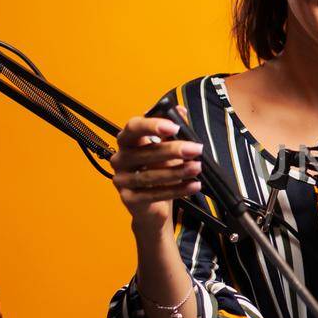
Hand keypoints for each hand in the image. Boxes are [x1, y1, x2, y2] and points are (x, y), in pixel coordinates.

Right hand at [110, 109, 203, 228]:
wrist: (152, 207)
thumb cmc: (158, 172)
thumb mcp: (167, 149)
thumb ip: (172, 131)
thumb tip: (181, 111)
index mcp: (127, 141)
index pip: (133, 127)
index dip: (152, 125)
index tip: (174, 127)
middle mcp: (120, 159)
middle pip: (145, 152)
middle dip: (173, 150)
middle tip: (196, 149)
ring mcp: (121, 180)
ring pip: (150, 175)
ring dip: (177, 171)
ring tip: (197, 168)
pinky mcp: (128, 199)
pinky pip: (153, 194)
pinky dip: (176, 190)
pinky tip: (193, 185)